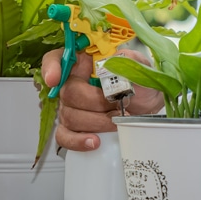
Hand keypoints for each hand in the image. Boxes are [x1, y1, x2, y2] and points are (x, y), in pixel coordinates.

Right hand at [42, 48, 163, 150]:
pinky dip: (78, 141)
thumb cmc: (140, 85)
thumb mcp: (140, 66)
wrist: (149, 108)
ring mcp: (71, 106)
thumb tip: (115, 61)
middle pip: (67, 92)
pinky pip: (65, 136)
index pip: (57, 58)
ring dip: (95, 122)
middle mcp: (74, 83)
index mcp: (85, 62)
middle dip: (95, 102)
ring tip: (116, 121)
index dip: (51, 67)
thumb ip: (129, 59)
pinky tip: (94, 142)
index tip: (55, 79)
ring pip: (69, 116)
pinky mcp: (76, 128)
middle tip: (117, 105)